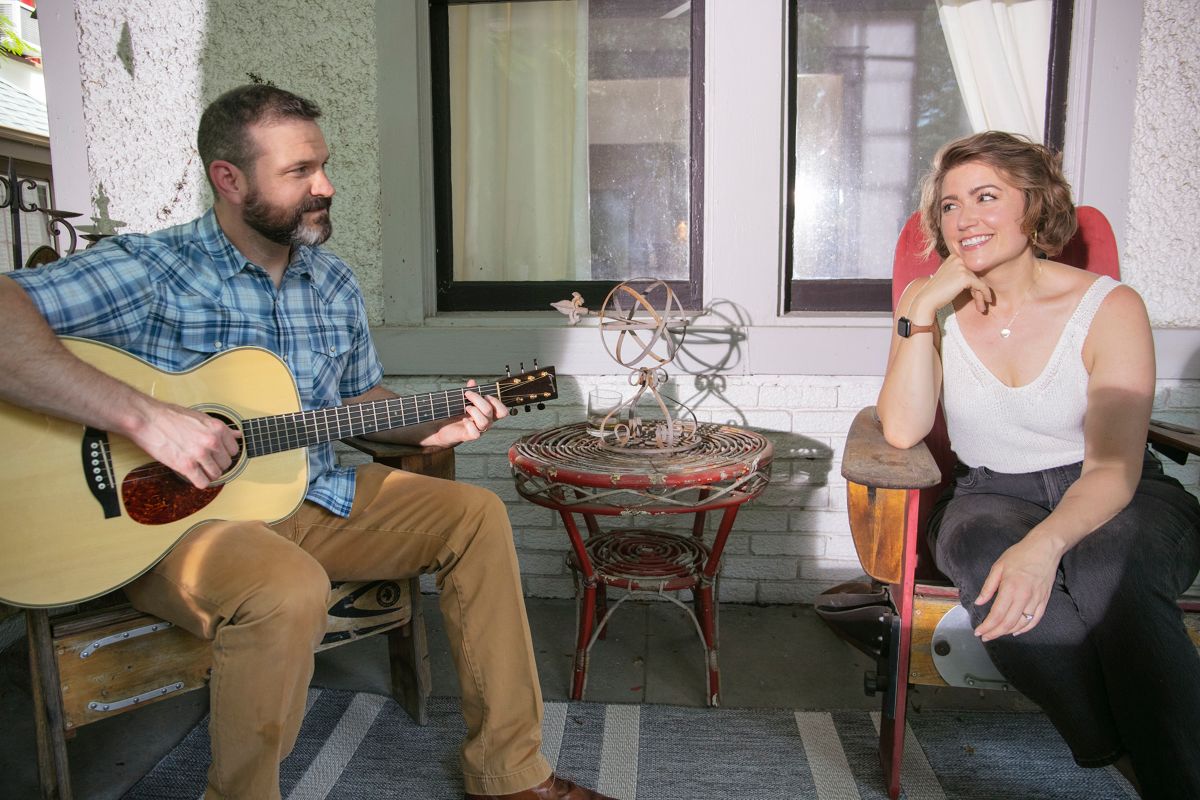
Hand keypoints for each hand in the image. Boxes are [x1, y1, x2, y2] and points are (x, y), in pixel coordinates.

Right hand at [127, 400, 241, 488]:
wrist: (147, 418)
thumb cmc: (170, 416)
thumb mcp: (201, 416)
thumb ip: (220, 428)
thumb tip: (237, 434)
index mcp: (217, 428)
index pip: (234, 450)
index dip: (224, 454)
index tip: (217, 455)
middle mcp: (211, 441)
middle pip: (226, 464)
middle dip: (216, 464)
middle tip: (204, 462)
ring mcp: (199, 454)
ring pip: (216, 475)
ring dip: (208, 474)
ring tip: (198, 469)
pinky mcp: (186, 465)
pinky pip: (202, 482)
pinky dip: (199, 482)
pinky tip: (193, 476)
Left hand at [431, 379, 508, 446]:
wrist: (444, 428)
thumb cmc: (456, 414)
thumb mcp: (464, 400)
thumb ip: (470, 392)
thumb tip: (472, 382)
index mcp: (488, 414)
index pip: (502, 411)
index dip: (496, 401)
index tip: (484, 394)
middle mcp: (486, 422)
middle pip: (490, 411)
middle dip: (478, 399)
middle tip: (467, 394)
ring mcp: (478, 430)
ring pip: (484, 422)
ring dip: (474, 411)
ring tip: (465, 407)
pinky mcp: (469, 436)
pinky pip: (475, 433)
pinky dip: (469, 424)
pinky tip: (464, 419)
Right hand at [909, 254, 993, 321]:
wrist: (927, 299)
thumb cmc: (937, 291)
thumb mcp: (950, 276)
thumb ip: (962, 273)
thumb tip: (981, 278)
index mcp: (953, 257)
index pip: (971, 268)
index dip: (974, 282)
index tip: (976, 293)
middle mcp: (958, 259)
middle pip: (975, 274)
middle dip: (978, 289)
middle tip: (980, 302)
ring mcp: (961, 267)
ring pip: (979, 281)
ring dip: (981, 294)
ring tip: (981, 306)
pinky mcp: (965, 276)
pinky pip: (981, 286)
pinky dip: (985, 294)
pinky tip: (987, 301)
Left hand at [973, 532, 1062, 640]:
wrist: (1045, 548)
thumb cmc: (1019, 555)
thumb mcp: (998, 567)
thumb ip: (988, 587)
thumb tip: (979, 603)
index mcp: (1011, 588)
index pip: (997, 614)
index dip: (987, 626)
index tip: (978, 632)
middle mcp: (1024, 597)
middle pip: (1008, 623)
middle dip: (995, 633)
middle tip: (985, 637)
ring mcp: (1036, 600)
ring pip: (1021, 624)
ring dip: (1007, 632)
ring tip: (996, 634)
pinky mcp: (1044, 600)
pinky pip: (1035, 619)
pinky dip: (1025, 628)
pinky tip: (1015, 631)